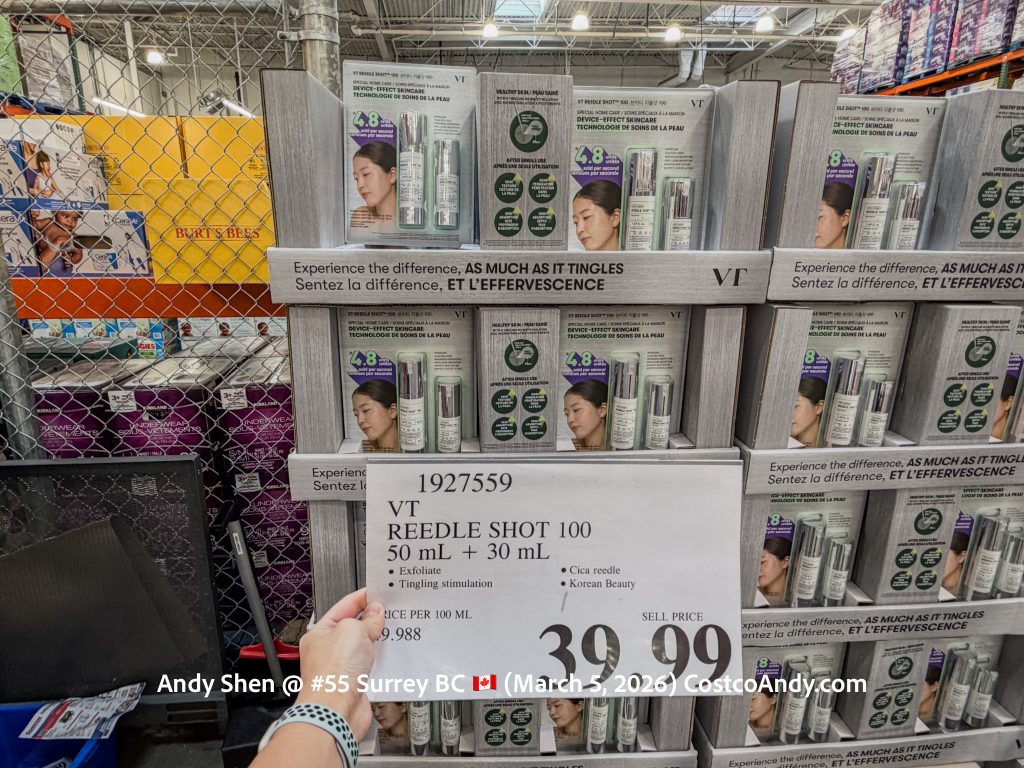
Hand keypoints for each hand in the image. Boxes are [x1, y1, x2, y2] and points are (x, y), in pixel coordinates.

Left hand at [296, 589, 384, 739]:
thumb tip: (376, 612)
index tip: (378, 592)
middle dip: (371, 620)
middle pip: (353, 628)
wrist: (335, 711)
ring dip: (377, 641)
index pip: (343, 607)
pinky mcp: (353, 684)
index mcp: (320, 633)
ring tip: (391, 631)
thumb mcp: (353, 630)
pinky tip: (389, 655)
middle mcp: (327, 651)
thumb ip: (367, 619)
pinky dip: (380, 660)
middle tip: (389, 611)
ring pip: (363, 648)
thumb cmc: (332, 675)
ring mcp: (340, 668)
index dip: (362, 598)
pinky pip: (370, 666)